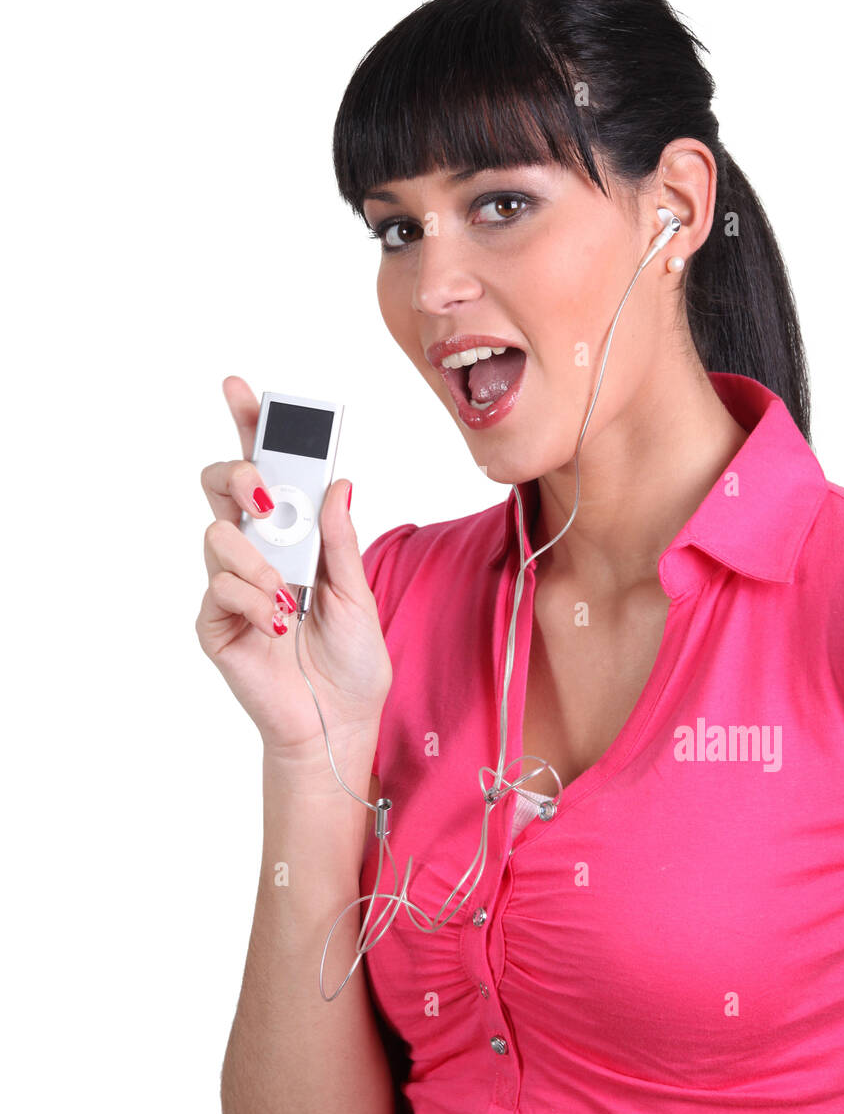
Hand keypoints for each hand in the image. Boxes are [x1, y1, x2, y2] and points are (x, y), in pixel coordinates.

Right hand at [196, 376, 391, 786]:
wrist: (341, 724)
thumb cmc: (352, 661)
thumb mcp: (357, 591)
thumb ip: (340, 539)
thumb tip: (338, 481)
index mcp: (293, 537)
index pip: (265, 472)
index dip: (248, 427)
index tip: (240, 389)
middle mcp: (256, 553)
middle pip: (222, 488)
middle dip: (239, 475)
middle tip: (268, 495)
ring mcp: (230, 587)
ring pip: (216, 534)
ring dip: (257, 557)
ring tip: (287, 593)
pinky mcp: (216, 624)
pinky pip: (219, 590)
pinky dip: (250, 599)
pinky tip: (277, 622)